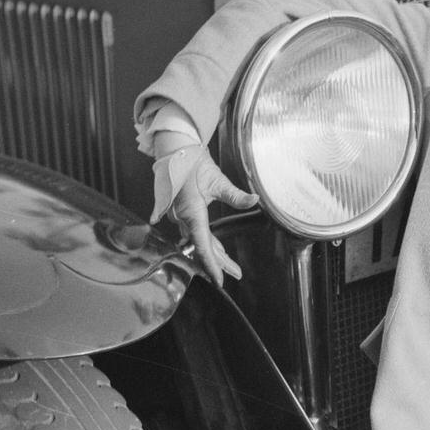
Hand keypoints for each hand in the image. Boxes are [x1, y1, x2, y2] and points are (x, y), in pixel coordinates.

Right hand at [151, 144, 258, 286]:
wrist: (175, 149)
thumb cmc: (193, 162)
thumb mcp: (217, 179)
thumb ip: (236, 195)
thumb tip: (254, 201)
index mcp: (191, 210)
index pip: (202, 244)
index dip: (211, 264)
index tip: (219, 280)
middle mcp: (183, 217)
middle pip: (203, 246)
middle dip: (220, 263)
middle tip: (237, 274)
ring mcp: (180, 215)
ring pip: (200, 241)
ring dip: (215, 254)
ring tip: (232, 267)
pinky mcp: (182, 212)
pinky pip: (196, 232)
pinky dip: (208, 242)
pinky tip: (219, 251)